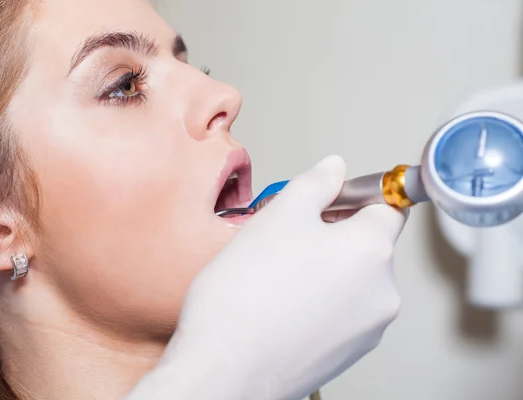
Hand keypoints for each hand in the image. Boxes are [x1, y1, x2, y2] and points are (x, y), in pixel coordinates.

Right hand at [127, 155, 407, 399]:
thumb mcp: (279, 215)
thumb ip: (314, 184)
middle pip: (368, 244)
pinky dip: (321, 299)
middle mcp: (382, 292)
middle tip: (289, 234)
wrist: (226, 366)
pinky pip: (342, 310)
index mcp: (371, 250)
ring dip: (325, 266)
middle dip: (335, 232)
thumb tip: (333, 169)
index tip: (333, 197)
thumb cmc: (247, 296)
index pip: (388, 206)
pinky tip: (283, 300)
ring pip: (353, 278)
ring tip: (280, 272)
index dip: (357, 194)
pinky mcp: (348, 352)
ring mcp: (367, 328)